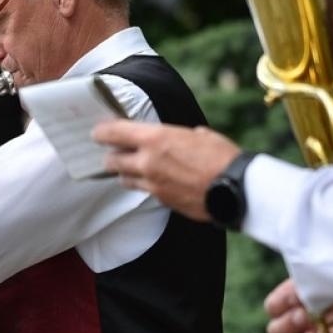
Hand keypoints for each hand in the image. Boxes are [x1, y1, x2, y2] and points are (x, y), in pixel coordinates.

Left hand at [92, 120, 241, 220]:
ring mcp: (152, 184)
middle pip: (112, 161)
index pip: (114, 133)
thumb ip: (177, 136)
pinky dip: (144, 185)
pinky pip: (144, 190)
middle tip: (111, 152)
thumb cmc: (221, 156)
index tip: (97, 132)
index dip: (102, 132)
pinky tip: (153, 180)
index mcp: (155, 138)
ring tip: (130, 168)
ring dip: (125, 173)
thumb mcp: (198, 134)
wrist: (235, 188)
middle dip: (110, 156)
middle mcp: (147, 162)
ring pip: (124, 179)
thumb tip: (178, 138)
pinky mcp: (161, 200)